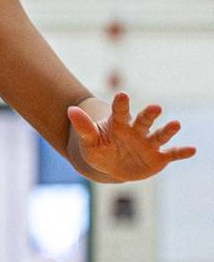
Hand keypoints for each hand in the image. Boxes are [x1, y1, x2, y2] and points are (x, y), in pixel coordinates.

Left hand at [67, 92, 195, 181]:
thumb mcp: (88, 141)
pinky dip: (181, 152)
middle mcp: (137, 130)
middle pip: (144, 120)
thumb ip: (83, 127)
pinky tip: (192, 150)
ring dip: (168, 130)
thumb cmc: (99, 149)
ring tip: (175, 124)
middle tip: (155, 108)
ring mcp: (149, 143)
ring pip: (160, 135)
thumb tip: (70, 109)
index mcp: (119, 124)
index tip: (122, 95)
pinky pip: (171, 154)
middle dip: (149, 114)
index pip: (120, 112)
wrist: (110, 167)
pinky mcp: (159, 157)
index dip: (121, 104)